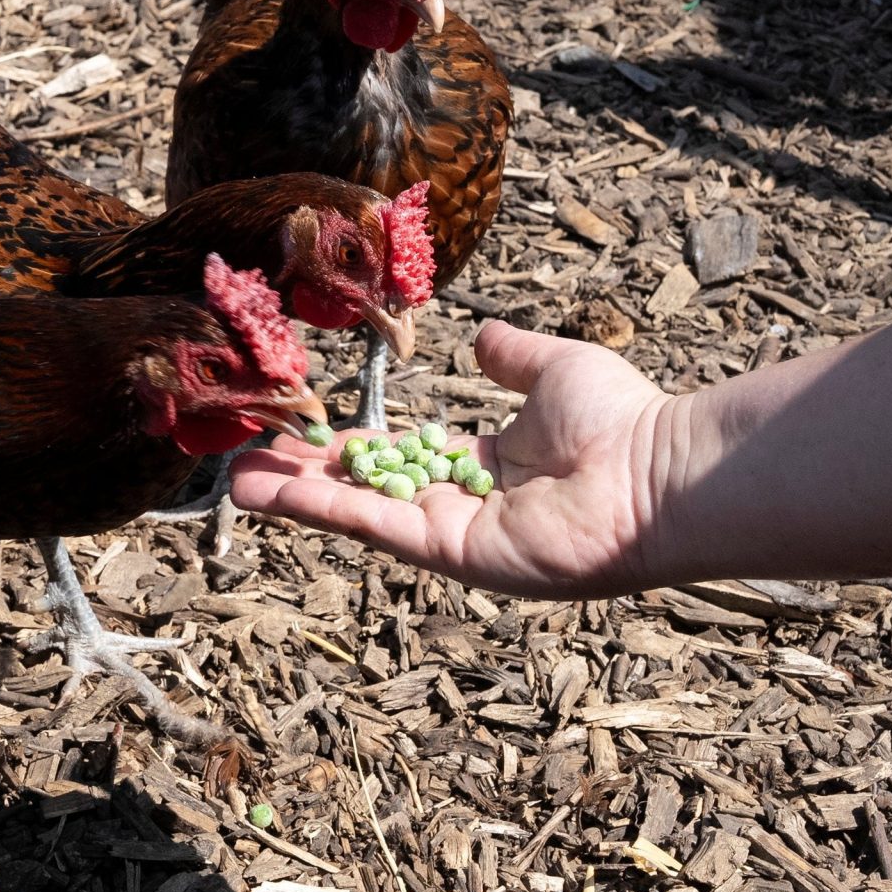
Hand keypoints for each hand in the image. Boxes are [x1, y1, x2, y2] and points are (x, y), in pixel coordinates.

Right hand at [230, 320, 679, 598]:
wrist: (657, 470)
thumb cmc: (622, 420)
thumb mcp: (555, 368)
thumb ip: (513, 356)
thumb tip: (482, 339)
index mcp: (483, 468)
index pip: (396, 459)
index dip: (345, 449)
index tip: (296, 433)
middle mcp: (462, 507)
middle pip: (363, 491)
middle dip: (302, 477)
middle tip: (242, 461)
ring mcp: (455, 535)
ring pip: (358, 512)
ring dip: (295, 498)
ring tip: (235, 481)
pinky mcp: (454, 553)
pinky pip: (378, 526)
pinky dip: (324, 509)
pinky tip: (276, 491)